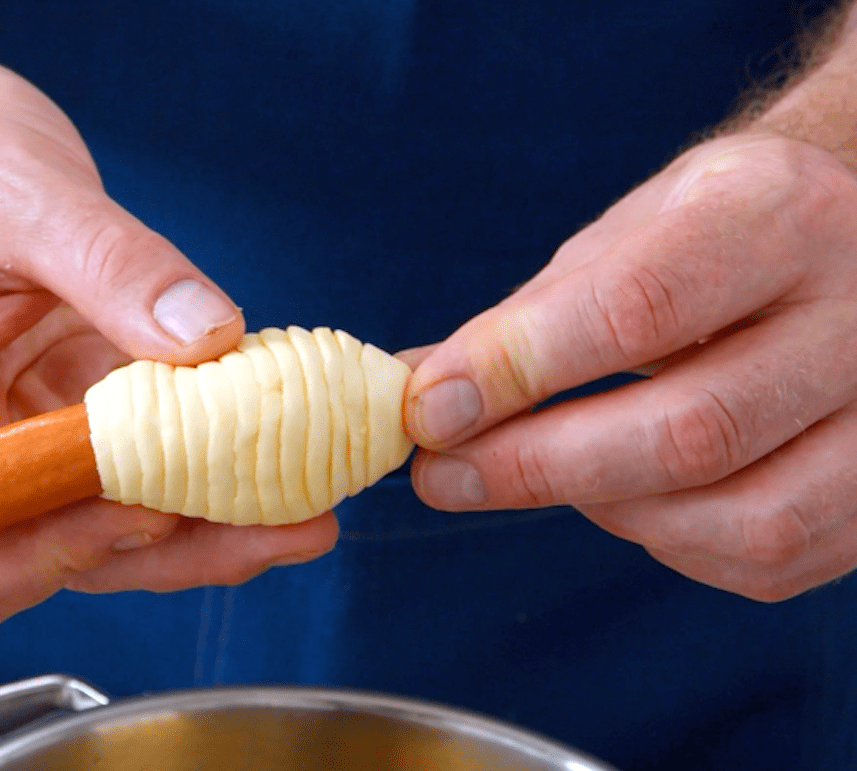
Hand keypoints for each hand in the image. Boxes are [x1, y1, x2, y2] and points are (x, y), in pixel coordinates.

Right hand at [0, 37, 336, 637]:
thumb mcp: (16, 193)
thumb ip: (110, 266)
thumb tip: (210, 337)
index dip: (48, 560)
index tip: (147, 510)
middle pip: (61, 557)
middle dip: (179, 550)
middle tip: (294, 524)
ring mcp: (21, 432)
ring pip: (115, 521)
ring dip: (210, 522)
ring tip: (307, 506)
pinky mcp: (74, 406)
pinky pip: (142, 460)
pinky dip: (208, 463)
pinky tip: (280, 443)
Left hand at [403, 133, 856, 600]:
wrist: (848, 239)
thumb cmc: (714, 236)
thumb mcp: (629, 235)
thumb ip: (531, 316)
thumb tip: (417, 390)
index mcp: (777, 215)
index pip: (638, 307)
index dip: (519, 368)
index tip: (429, 408)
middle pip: (691, 431)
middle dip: (540, 467)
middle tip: (444, 476)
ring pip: (743, 516)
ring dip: (610, 512)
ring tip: (545, 475)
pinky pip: (768, 557)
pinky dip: (672, 543)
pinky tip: (628, 499)